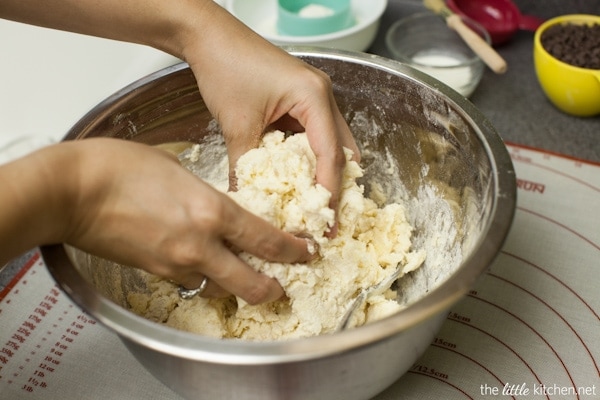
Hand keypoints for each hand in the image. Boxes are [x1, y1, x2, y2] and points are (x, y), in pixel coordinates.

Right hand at [1, 139, 313, 303]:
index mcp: (211, 212)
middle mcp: (199, 245)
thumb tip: (223, 212)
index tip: (306, 251)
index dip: (293, 251)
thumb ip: (209, 196)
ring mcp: (175, 264)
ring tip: (240, 272)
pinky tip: (198, 261)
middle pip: (251, 283)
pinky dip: (201, 276)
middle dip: (273, 289)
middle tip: (282, 285)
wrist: (72, 191)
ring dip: (234, 282)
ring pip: (218, 286)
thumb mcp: (180, 171)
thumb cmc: (120, 168)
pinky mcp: (154, 273)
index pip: (267, 241)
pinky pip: (189, 281)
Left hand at [182, 3, 359, 232]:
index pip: (331, 155)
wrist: (209, 37)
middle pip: (342, 151)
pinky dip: (308, 161)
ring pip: (330, 145)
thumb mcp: (237, 125)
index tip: (326, 224)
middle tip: (325, 219)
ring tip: (313, 206)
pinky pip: (313, 138)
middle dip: (336, 187)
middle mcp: (322, 97)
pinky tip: (297, 181)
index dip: (330, 193)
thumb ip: (245, 168)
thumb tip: (245, 206)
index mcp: (314, 97)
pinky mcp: (300, 102)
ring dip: (324, 174)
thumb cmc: (225, 67)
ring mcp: (314, 99)